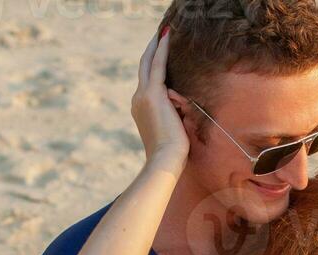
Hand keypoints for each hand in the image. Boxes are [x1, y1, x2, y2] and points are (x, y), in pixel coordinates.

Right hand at [132, 28, 187, 168]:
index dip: (151, 64)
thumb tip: (179, 100)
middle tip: (159, 34)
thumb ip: (173, 111)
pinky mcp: (153, 94)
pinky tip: (166, 36)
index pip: (147, 81)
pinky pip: (158, 65)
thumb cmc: (172, 151)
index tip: (157, 51)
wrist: (165, 159)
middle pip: (144, 67)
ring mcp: (143, 96)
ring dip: (157, 46)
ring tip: (164, 32)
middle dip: (151, 50)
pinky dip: (162, 50)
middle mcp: (138, 99)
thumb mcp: (172, 126)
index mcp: (141, 108)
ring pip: (149, 63)